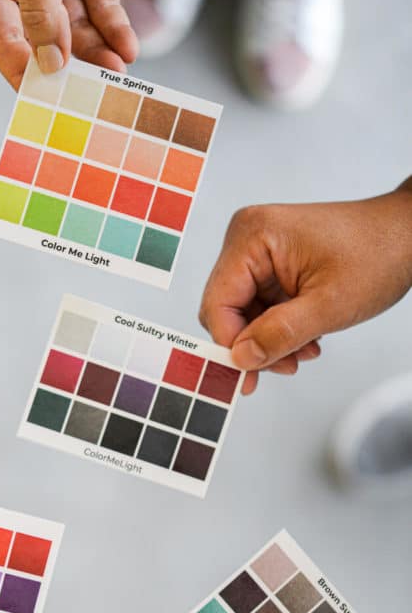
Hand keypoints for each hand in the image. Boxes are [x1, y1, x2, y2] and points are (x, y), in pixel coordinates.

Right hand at [0, 0, 137, 89]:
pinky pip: (101, 7)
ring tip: (116, 74)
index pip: (3, 42)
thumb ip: (40, 11)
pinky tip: (126, 48)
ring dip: (99, 53)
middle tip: (90, 95)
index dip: (23, 74)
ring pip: (79, 30)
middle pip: (46, 42)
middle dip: (72, 69)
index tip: (45, 101)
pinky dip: (115, 28)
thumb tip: (52, 64)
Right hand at [200, 178, 411, 394]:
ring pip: (242, 314)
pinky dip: (278, 329)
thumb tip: (241, 358)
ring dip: (269, 341)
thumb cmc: (378, 253)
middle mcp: (248, 239)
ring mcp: (259, 251)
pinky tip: (304, 339)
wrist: (407, 236)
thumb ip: (279, 334)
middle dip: (253, 344)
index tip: (246, 376)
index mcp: (253, 236)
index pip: (218, 303)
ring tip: (303, 352)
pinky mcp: (271, 264)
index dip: (229, 344)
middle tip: (283, 367)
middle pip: (226, 309)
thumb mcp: (328, 305)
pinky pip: (259, 307)